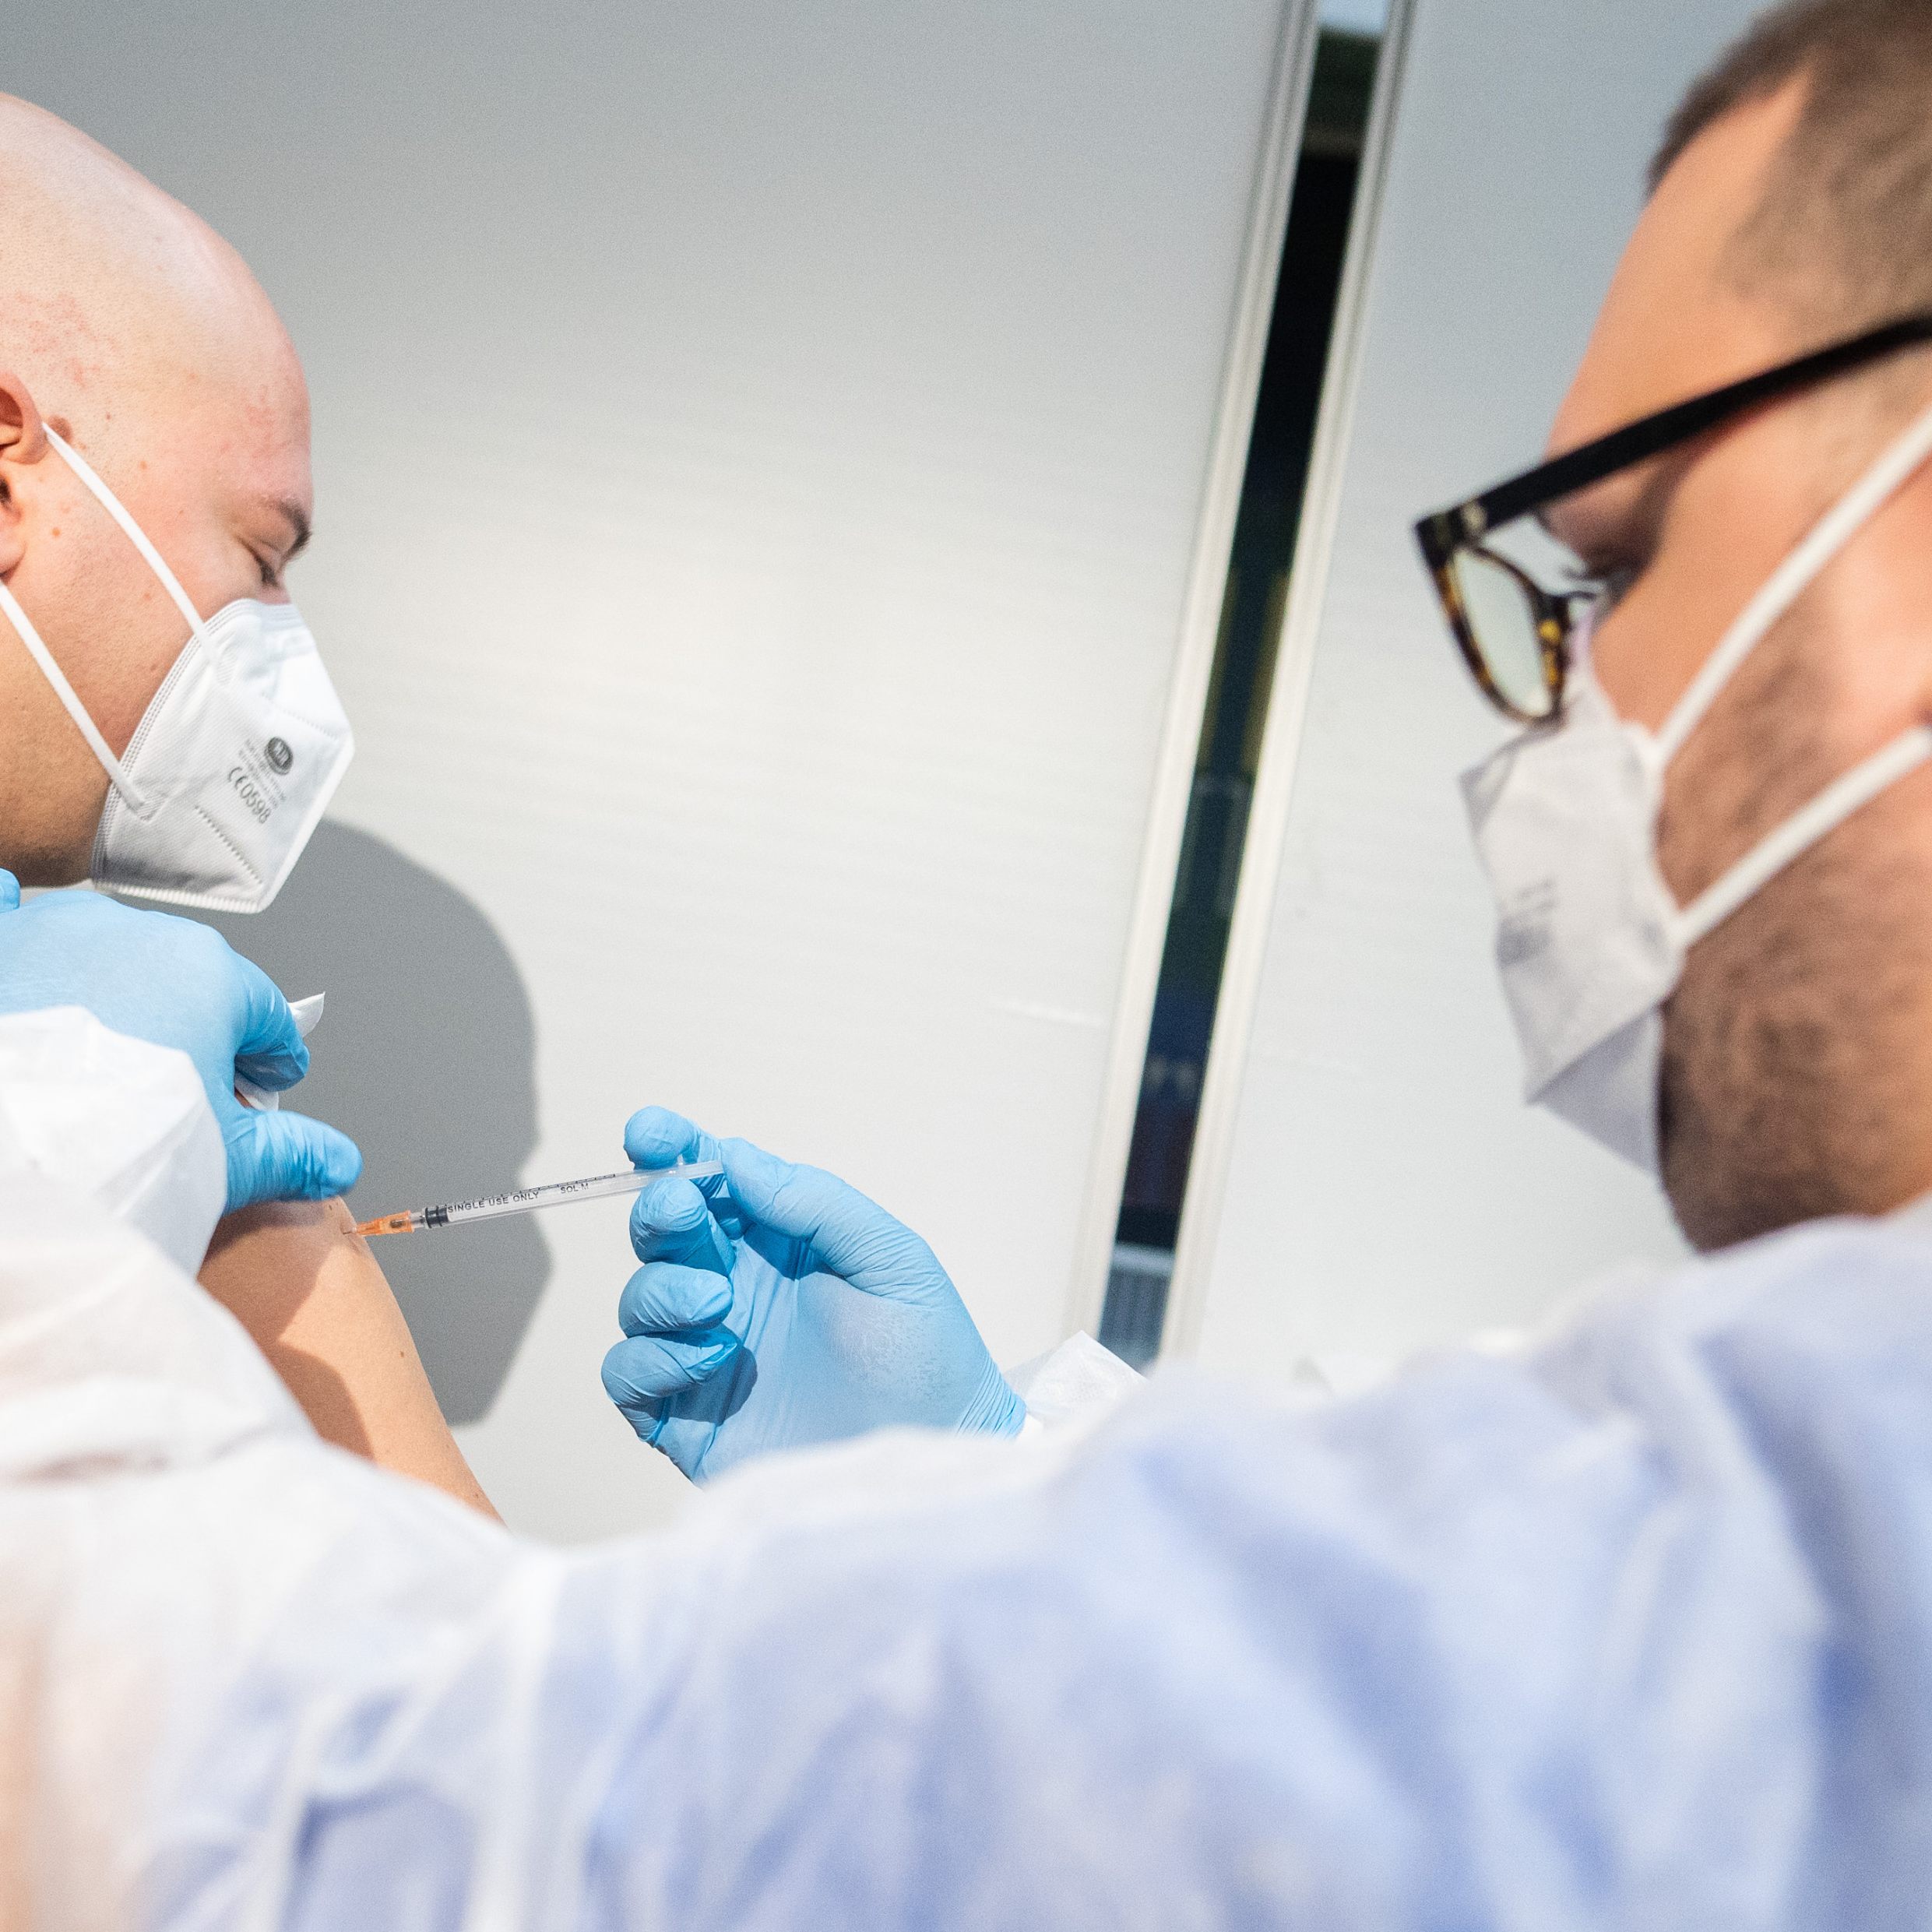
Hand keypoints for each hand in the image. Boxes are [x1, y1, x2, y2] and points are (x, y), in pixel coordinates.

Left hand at [0, 873, 360, 1209]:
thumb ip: (294, 1154)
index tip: (267, 1082)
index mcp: (211, 974)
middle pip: (190, 982)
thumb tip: (338, 1161)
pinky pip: (11, 915)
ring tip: (104, 1058)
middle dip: (195, 1028)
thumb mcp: (226, 1163)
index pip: (266, 1013)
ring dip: (118, 993)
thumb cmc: (108, 1147)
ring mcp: (61, 931)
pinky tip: (27, 967)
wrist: (5, 1151)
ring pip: (110, 954)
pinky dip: (21, 936)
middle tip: (184, 1090)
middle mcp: (141, 935)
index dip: (272, 1057)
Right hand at [602, 1108, 1023, 1479]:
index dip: (671, 1149)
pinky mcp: (687, 1417)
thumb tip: (732, 1157)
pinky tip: (710, 1357)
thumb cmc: (927, 1353)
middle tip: (685, 1211)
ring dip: (664, 1288)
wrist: (936, 1452)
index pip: (710, 1182)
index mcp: (779, 1242)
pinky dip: (651, 1357)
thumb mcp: (889, 1258)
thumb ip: (814, 1203)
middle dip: (660, 1210)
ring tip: (720, 1304)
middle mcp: (733, 1289)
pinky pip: (626, 1373)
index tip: (647, 1132)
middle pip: (661, 1232)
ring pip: (638, 1298)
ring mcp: (705, 1352)